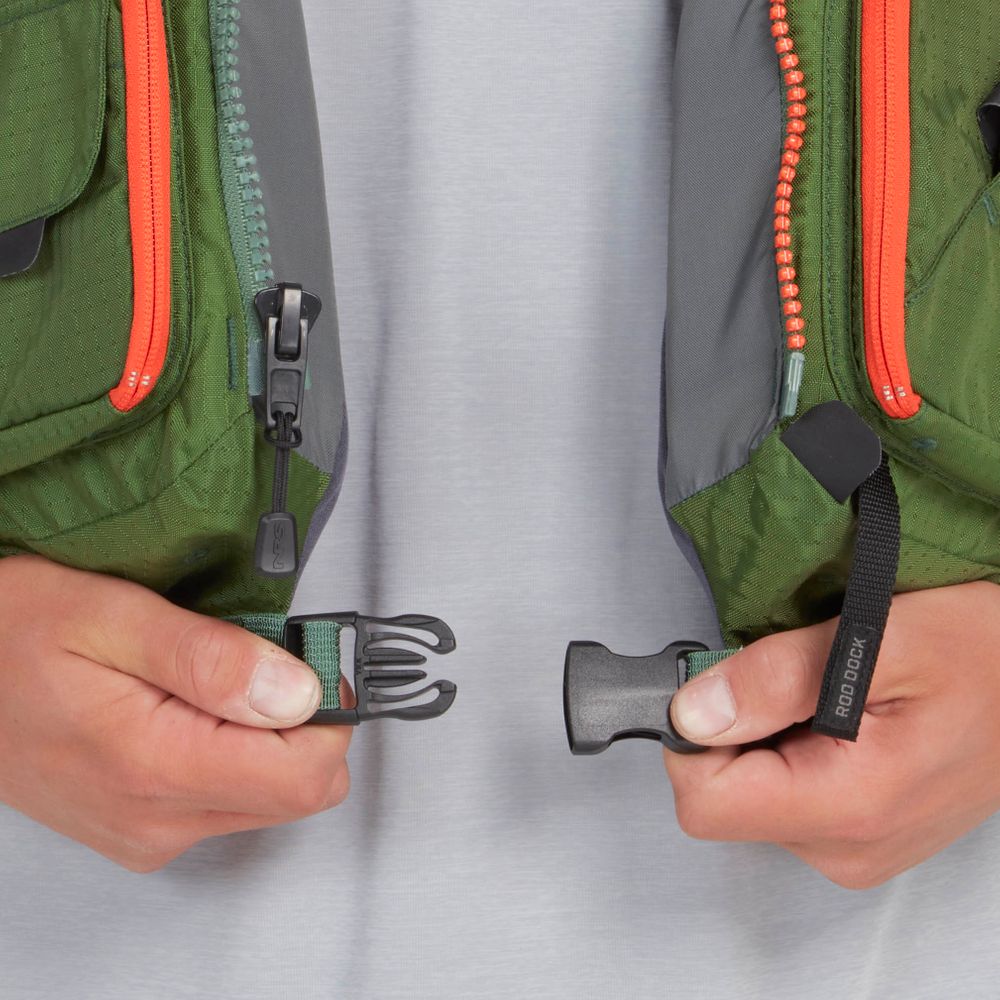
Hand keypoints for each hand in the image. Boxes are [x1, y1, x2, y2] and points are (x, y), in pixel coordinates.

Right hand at [0, 555, 351, 871]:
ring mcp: (149, 833)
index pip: (306, 775)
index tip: (309, 662)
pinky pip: (229, 802)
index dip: (329, 713)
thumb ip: (212, 658)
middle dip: (302, 723)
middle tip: (260, 663)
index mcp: (156, 767)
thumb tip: (300, 693)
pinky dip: (234, 754)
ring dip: (266, 736)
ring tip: (212, 682)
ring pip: (269, 798)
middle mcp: (157, 820)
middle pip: (298, 791)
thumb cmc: (12, 633)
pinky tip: (191, 710)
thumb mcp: (111, 617)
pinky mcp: (142, 831)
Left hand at [664, 581, 999, 887]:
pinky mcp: (862, 837)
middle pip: (725, 798)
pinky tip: (836, 718)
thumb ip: (776, 677)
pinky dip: (793, 750)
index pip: (705, 804)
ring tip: (824, 694)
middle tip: (786, 677)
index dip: (691, 737)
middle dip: (734, 729)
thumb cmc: (983, 651)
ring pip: (753, 795)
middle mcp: (847, 847)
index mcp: (848, 805)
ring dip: (767, 736)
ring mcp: (857, 849)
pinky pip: (789, 798)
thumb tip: (692, 711)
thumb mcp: (878, 637)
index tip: (715, 685)